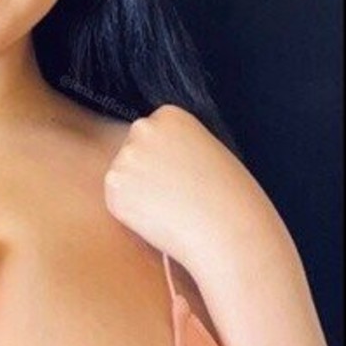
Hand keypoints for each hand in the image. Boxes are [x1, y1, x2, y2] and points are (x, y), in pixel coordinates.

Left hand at [103, 104, 282, 278]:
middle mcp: (143, 128)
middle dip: (147, 172)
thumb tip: (157, 157)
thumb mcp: (209, 151)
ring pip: (124, 177)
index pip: (154, 134)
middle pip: (134, 151)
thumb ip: (178, 146)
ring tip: (171, 208)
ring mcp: (124, 157)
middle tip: (174, 195)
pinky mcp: (114, 188)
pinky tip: (159, 218)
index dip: (167, 159)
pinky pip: (117, 201)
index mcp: (169, 115)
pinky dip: (132, 214)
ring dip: (139, 193)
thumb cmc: (231, 198)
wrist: (228, 231)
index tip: (183, 175)